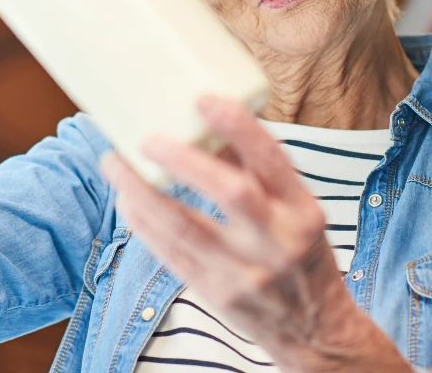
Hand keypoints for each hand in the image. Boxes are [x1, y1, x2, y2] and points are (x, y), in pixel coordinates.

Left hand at [100, 97, 411, 372]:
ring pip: (187, 227)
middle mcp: (279, 241)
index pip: (273, 160)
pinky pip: (172, 255)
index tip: (204, 99)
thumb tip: (207, 127)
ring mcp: (248, 273)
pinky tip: (127, 200)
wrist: (315, 331)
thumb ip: (260, 174)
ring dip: (144, 192)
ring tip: (115, 163)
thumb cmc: (302, 255)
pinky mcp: (219, 295)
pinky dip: (144, 224)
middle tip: (148, 138)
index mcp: (304, 211)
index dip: (238, 127)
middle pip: (231, 194)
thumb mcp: (298, 211)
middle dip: (185, 161)